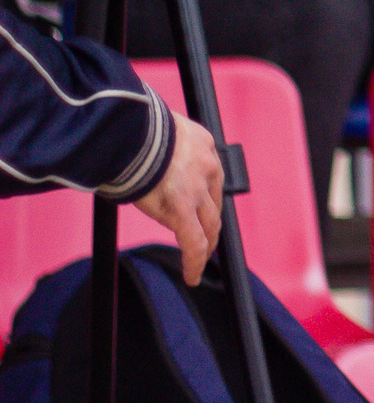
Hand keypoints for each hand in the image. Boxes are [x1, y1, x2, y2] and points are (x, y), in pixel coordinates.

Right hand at [135, 116, 222, 285]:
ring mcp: (197, 190)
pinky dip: (194, 261)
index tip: (201, 206)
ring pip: (209, 224)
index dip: (205, 196)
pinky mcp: (182, 210)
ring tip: (201, 259)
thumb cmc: (133, 128)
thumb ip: (159, 149)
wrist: (131, 130)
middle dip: (212, 223)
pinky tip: (192, 275)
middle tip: (209, 238)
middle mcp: (207, 167)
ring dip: (207, 244)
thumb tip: (143, 161)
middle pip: (214, 203)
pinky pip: (193, 242)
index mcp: (203, 145)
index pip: (208, 176)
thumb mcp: (158, 131)